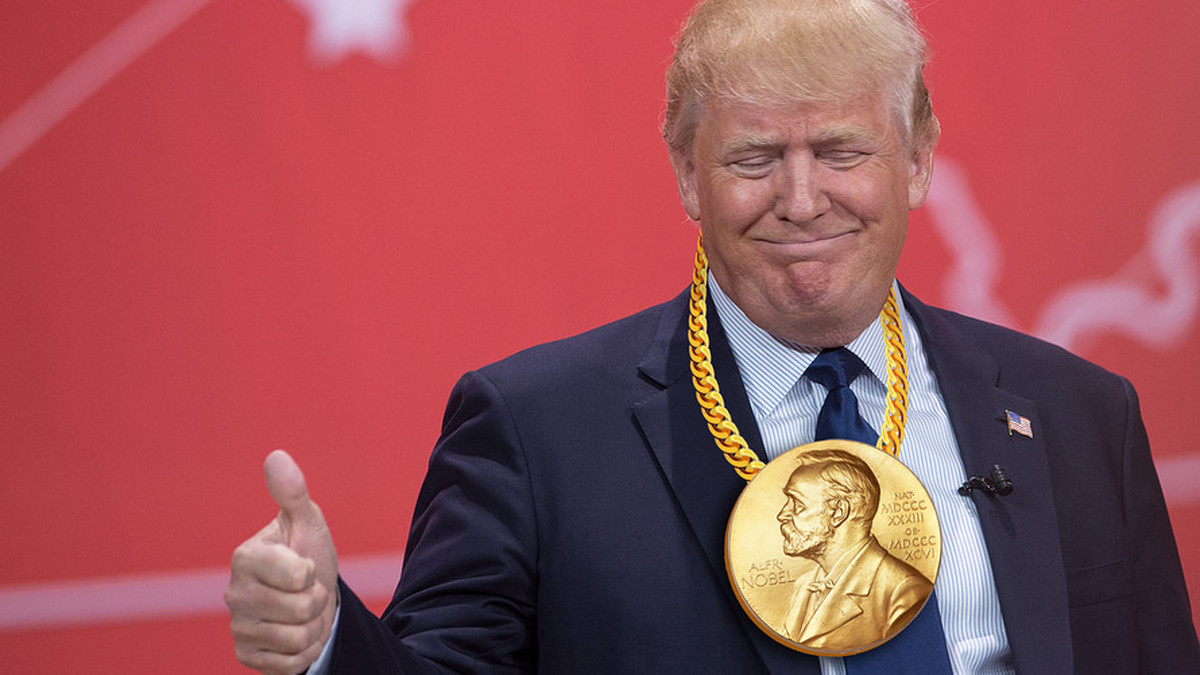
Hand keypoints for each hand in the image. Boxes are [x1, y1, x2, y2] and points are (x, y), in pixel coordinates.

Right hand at [226, 450, 339, 673]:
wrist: (312, 599)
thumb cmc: (307, 555)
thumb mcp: (307, 523)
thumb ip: (292, 493)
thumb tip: (276, 456)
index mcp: (245, 557)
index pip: (298, 574)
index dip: (313, 572)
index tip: (305, 566)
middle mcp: (234, 593)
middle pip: (301, 608)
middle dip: (316, 601)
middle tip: (307, 591)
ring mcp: (238, 627)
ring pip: (296, 638)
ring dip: (312, 627)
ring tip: (302, 613)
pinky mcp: (246, 655)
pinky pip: (288, 664)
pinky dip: (302, 652)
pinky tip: (294, 634)